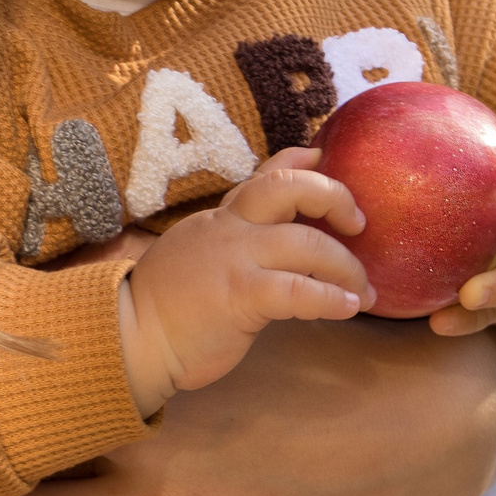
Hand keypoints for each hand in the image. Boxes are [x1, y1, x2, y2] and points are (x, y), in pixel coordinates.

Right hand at [119, 147, 372, 414]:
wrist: (131, 339)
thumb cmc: (168, 307)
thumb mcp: (199, 255)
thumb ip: (235, 241)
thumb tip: (278, 239)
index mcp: (220, 219)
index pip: (263, 176)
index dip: (300, 162)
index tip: (324, 156)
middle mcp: (229, 228)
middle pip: (289, 188)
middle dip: (334, 198)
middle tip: (359, 224)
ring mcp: (234, 259)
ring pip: (305, 242)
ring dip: (346, 266)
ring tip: (363, 291)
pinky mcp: (240, 296)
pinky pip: (298, 290)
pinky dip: (329, 297)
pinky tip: (346, 308)